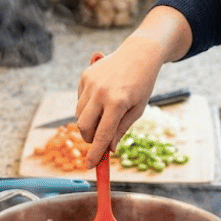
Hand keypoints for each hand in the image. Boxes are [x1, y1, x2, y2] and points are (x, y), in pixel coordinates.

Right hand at [76, 47, 162, 167]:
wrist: (139, 53)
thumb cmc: (142, 84)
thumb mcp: (138, 109)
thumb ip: (122, 130)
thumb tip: (109, 149)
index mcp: (117, 103)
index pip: (102, 135)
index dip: (95, 153)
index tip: (90, 166)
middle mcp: (100, 93)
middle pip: (84, 127)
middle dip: (89, 138)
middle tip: (98, 141)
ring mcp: (90, 83)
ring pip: (79, 114)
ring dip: (88, 123)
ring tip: (104, 116)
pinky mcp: (85, 76)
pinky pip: (80, 100)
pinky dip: (87, 107)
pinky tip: (102, 99)